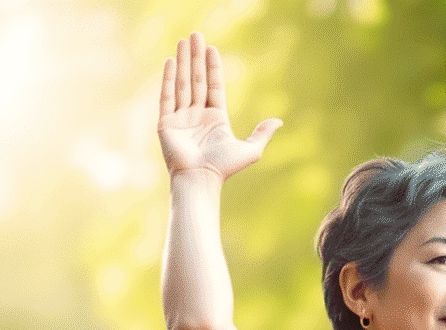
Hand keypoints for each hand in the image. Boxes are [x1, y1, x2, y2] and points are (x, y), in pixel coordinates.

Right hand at [158, 31, 281, 181]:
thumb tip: (279, 121)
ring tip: (183, 41)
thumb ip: (262, 134)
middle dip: (196, 57)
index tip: (212, 48)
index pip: (214, 87)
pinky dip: (168, 79)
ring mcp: (181, 118)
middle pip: (197, 80)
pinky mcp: (166, 123)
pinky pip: (167, 96)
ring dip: (183, 62)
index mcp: (215, 119)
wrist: (201, 179)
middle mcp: (197, 116)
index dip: (213, 68)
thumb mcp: (251, 150)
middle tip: (195, 34)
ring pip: (182, 84)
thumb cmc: (224, 168)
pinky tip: (171, 61)